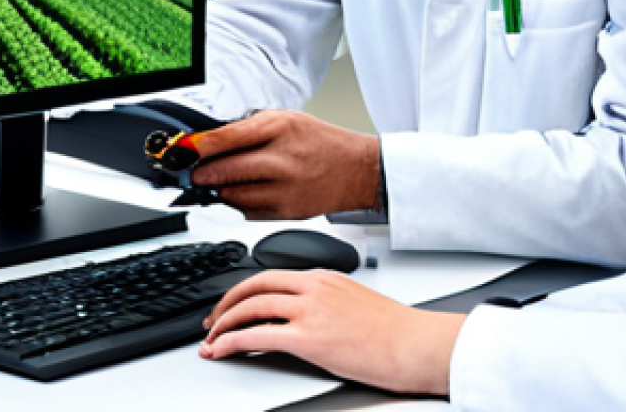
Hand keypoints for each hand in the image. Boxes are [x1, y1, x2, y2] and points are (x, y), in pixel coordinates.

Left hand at [190, 110, 379, 218]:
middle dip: (201, 173)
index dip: (197, 146)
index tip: (181, 151)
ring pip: (232, 196)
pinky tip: (245, 192)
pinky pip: (246, 212)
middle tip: (191, 172)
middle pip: (224, 171)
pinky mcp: (285, 213)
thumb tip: (211, 140)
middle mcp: (281, 159)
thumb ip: (249, 127)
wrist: (355, 170)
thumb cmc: (319, 141)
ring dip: (218, 190)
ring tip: (218, 181)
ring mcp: (283, 189)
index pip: (227, 138)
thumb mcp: (287, 119)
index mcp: (279, 128)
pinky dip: (239, 203)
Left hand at [200, 269, 465, 394]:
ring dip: (223, 324)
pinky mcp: (310, 338)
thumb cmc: (393, 330)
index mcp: (324, 276)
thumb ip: (324, 303)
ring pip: (252, 307)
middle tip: (211, 320)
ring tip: (211, 340)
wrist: (414, 344)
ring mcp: (311, 311)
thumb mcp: (354, 303)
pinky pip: (258, 335)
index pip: (272, 274)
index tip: (231, 303)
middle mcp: (314, 287)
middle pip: (256, 285)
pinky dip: (233, 341)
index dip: (244, 289)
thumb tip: (302, 317)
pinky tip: (221, 350)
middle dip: (226, 303)